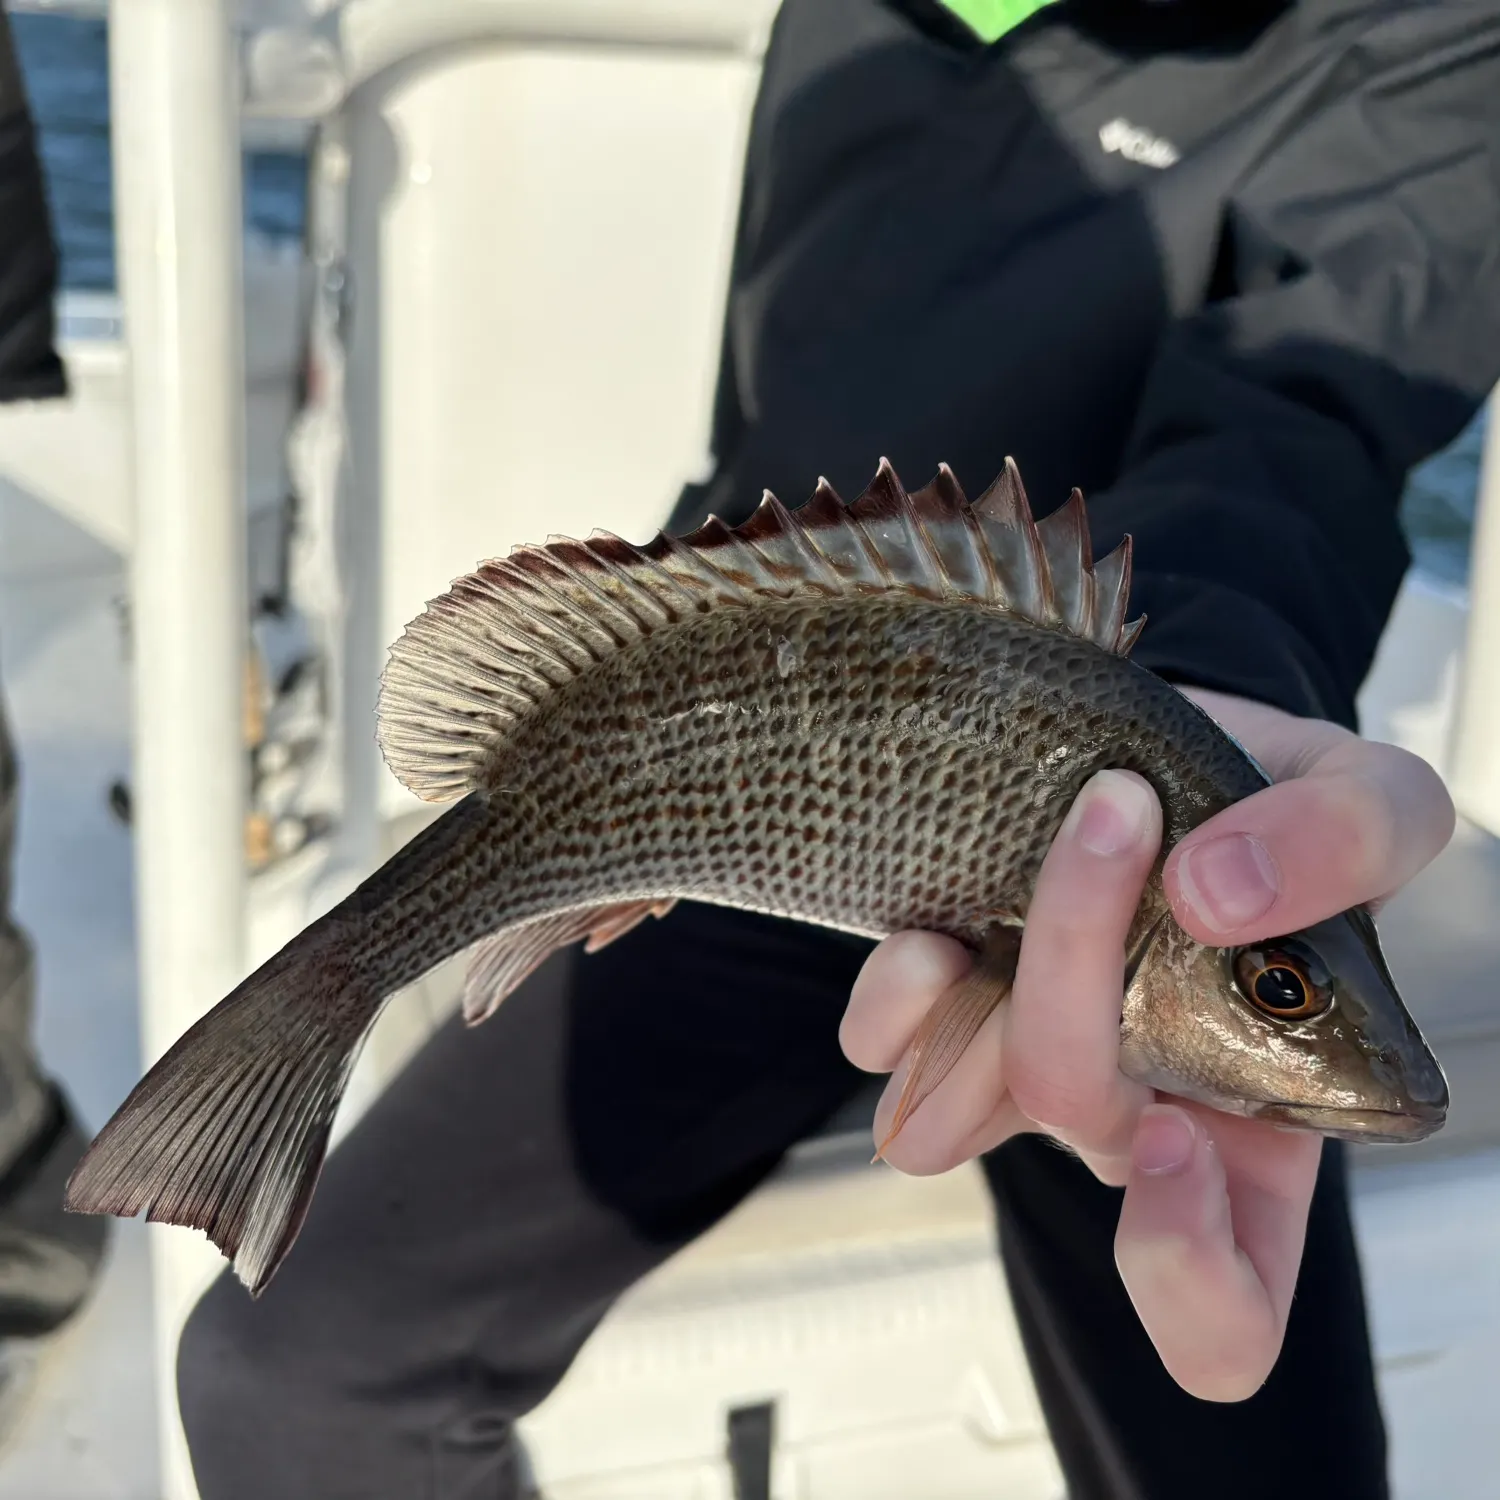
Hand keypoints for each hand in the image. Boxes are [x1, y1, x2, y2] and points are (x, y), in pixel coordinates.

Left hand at [839, 687, 1453, 1400]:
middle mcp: (1134, 1116)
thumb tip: (1213, 892)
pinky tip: (938, 927)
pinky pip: (884, 1047)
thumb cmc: (1279, 810)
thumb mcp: (1372, 803)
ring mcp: (1025, 1064)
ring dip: (980, 979)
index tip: (1174, 1137)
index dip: (1187, 1275)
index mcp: (1259, 1123)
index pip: (1224, 1311)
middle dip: (1079, 963)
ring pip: (952, 1105)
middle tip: (1119, 815)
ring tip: (1035, 857)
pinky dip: (897, 992)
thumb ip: (1349, 842)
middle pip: (1074, 1117)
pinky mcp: (946, 1004)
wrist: (1156, 748)